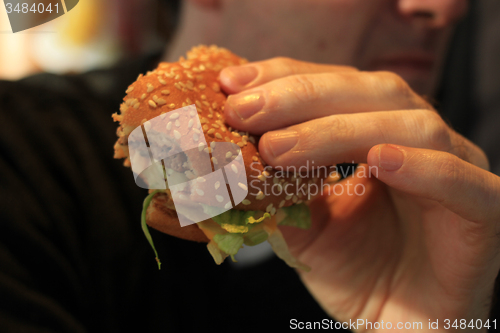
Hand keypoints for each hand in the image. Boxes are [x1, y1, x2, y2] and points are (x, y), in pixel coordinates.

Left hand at [219, 58, 499, 331]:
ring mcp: (456, 168)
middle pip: (369, 92)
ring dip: (338, 129)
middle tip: (245, 111)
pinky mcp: (484, 209)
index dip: (285, 78)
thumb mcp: (303, 224)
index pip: (334, 86)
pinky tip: (377, 162)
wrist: (400, 326)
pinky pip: (457, 179)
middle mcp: (417, 140)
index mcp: (378, 131)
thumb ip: (278, 189)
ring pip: (409, 126)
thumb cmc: (356, 271)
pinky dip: (419, 167)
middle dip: (300, 96)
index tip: (232, 85)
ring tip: (279, 148)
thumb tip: (231, 158)